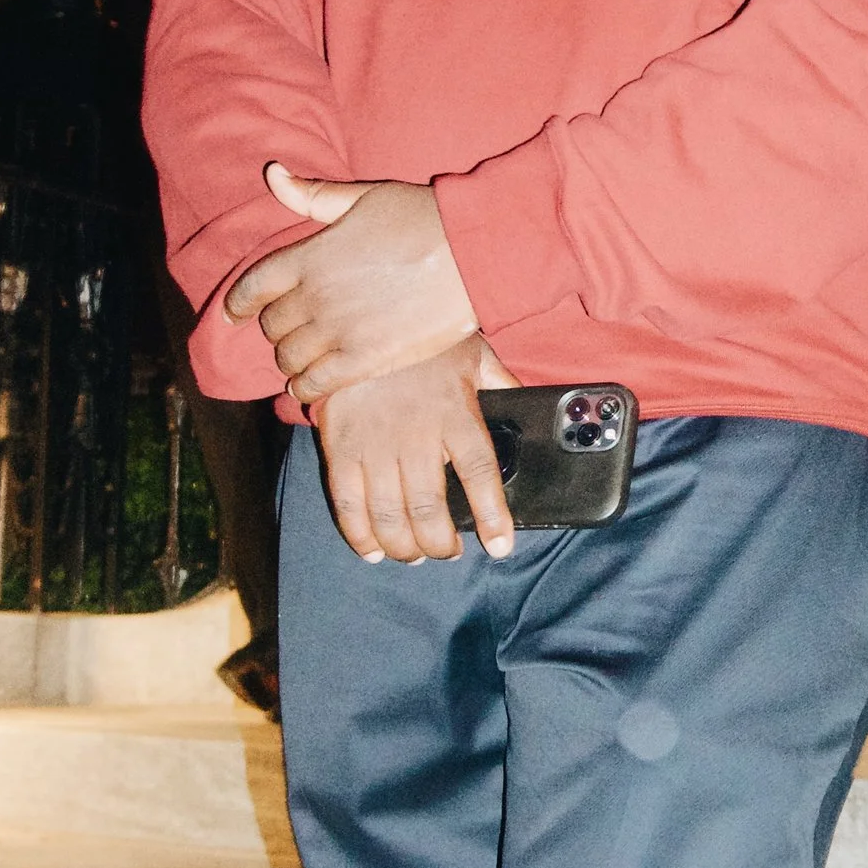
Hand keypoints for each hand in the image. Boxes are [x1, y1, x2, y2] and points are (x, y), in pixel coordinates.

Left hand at [227, 166, 512, 405]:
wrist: (471, 254)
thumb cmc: (422, 218)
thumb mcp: (364, 197)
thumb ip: (313, 194)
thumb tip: (271, 173)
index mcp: (309, 255)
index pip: (253, 286)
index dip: (239, 303)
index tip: (235, 312)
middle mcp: (314, 296)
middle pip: (272, 326)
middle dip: (276, 329)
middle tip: (288, 331)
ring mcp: (337, 330)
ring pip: (289, 358)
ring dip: (290, 359)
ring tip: (301, 358)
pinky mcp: (364, 359)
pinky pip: (315, 384)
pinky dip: (305, 388)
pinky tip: (310, 386)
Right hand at [315, 352, 516, 562]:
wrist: (362, 313)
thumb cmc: (421, 336)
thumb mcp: (472, 353)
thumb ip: (500, 383)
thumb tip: (527, 402)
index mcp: (456, 415)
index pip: (480, 476)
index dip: (493, 517)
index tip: (499, 547)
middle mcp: (417, 436)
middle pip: (430, 511)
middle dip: (441, 544)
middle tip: (448, 552)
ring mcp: (375, 445)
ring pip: (390, 516)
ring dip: (404, 547)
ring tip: (414, 554)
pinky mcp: (340, 447)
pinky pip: (348, 503)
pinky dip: (359, 534)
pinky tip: (373, 549)